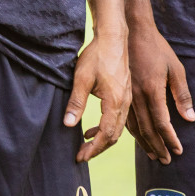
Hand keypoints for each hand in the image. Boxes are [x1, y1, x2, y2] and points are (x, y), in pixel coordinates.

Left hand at [66, 28, 129, 161]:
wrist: (114, 39)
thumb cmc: (97, 56)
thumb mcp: (81, 78)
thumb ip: (76, 102)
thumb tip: (67, 124)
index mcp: (116, 102)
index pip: (106, 133)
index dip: (93, 148)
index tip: (81, 156)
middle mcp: (125, 104)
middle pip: (114, 135)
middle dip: (98, 148)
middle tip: (82, 156)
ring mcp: (126, 100)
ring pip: (118, 129)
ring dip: (103, 140)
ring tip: (85, 146)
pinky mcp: (124, 95)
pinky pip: (118, 119)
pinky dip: (106, 128)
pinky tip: (91, 130)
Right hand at [125, 23, 194, 164]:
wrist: (129, 32)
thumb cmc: (156, 49)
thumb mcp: (175, 68)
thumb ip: (182, 94)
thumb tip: (190, 118)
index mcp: (151, 91)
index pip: (162, 123)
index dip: (170, 139)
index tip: (177, 152)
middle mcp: (136, 96)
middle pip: (147, 128)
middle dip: (157, 146)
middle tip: (164, 160)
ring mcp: (125, 94)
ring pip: (133, 125)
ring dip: (143, 141)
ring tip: (151, 153)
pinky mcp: (119, 90)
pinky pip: (124, 115)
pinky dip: (130, 129)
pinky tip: (135, 136)